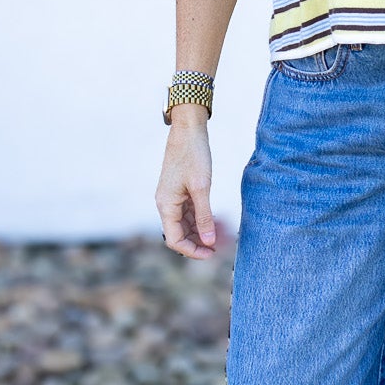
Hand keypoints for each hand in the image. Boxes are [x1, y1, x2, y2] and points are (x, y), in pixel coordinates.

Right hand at [155, 111, 217, 258]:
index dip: (192, 251)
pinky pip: (187, 213)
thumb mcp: (202, 188)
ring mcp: (171, 198)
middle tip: (219, 248)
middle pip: (178, 235)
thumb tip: (209, 242)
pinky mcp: (178, 191)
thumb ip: (204, 216)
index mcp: (166, 205)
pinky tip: (214, 221)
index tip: (212, 254)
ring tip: (220, 236)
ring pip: (183, 225)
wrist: (188, 130)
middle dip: (197, 244)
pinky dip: (199, 220)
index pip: (174, 240)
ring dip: (199, 233)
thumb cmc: (194, 156)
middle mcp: (165, 204)